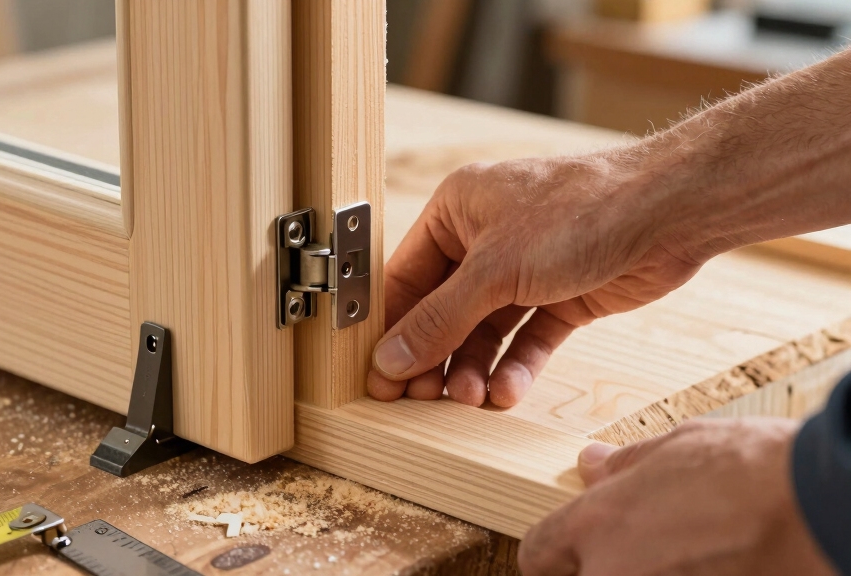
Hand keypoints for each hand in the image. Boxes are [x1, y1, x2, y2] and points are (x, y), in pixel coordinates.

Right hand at [369, 155, 702, 406]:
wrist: (669, 212)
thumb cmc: (580, 210)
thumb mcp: (494, 270)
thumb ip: (439, 319)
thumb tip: (390, 358)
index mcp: (456, 211)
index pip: (405, 277)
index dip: (391, 328)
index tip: (377, 374)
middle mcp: (485, 240)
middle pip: (443, 310)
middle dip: (435, 356)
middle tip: (420, 398)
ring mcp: (524, 270)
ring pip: (484, 331)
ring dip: (474, 367)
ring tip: (469, 399)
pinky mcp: (560, 296)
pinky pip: (526, 339)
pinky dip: (515, 366)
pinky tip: (506, 391)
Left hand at [518, 418, 834, 575]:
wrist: (819, 510)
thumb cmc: (751, 471)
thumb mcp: (677, 447)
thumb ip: (624, 466)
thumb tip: (592, 465)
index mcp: (597, 525)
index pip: (536, 553)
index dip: (550, 548)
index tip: (564, 547)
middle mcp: (612, 575)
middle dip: (596, 568)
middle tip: (637, 550)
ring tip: (684, 555)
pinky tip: (708, 566)